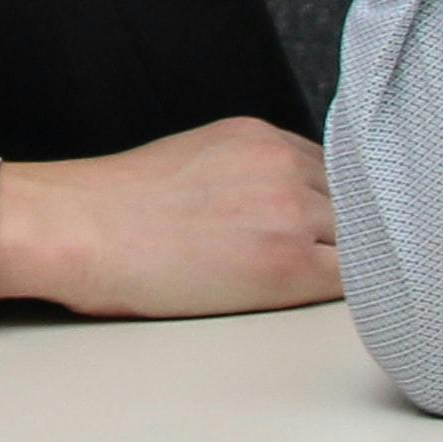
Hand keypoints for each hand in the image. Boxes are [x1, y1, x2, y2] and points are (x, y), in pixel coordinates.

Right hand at [0, 117, 342, 318]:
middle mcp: (282, 163)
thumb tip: (280, 211)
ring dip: (351, 265)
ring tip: (330, 292)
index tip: (330, 233)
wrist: (79, 232)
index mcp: (257, 136)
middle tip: (332, 268)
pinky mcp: (287, 262)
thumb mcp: (192, 162)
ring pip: (363, 240)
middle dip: (347, 234)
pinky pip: (353, 281)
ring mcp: (289, 209)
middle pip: (356, 201)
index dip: (336, 207)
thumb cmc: (115, 211)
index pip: (333, 170)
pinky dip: (355, 294)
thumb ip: (247, 173)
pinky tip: (333, 305)